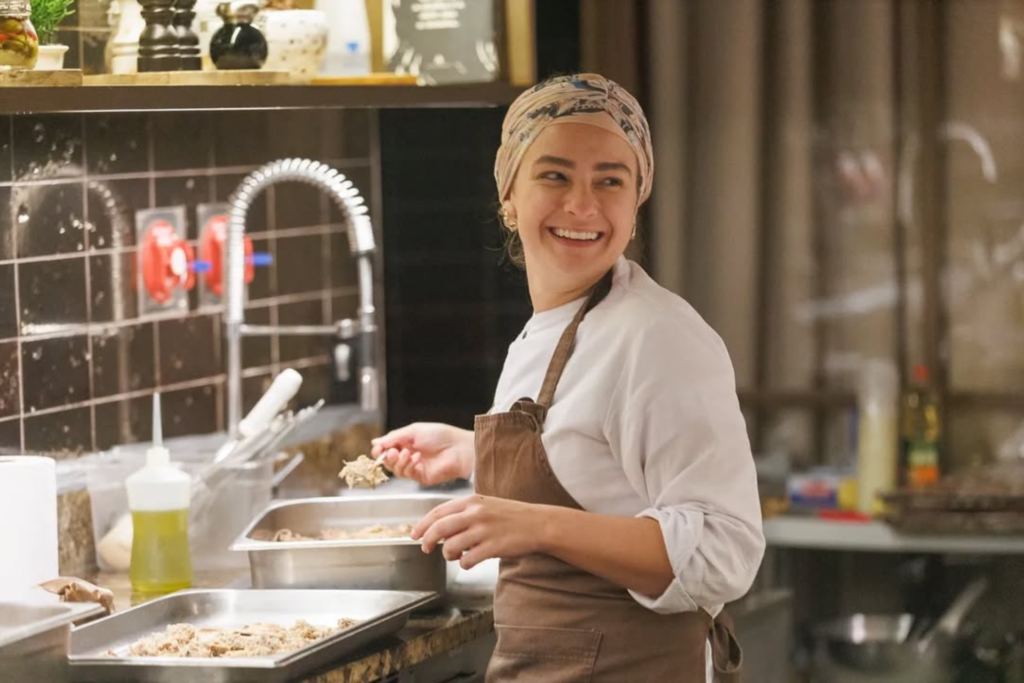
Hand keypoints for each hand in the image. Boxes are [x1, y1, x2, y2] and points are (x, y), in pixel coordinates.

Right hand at [370, 422, 473, 485]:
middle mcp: (409, 456)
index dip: (380, 450)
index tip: (378, 449)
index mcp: (406, 443)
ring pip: (397, 470)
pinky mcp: (421, 477)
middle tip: (393, 452)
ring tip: (408, 453)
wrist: (459, 447)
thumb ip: (394, 437)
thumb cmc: (440, 435)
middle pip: (389, 462)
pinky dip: (409, 466)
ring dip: (399, 461)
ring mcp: (415, 467)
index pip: (387, 449)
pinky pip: (408, 475)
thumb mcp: (414, 431)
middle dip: (388, 457)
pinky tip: (417, 458)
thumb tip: (375, 442)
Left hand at [412, 495, 545, 569]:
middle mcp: (476, 514)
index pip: (438, 512)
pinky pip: (468, 560)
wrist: (538, 523)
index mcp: (471, 501)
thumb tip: (439, 528)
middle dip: (427, 540)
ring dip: (448, 554)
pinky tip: (470, 561)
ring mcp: (484, 530)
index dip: (422, 525)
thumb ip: (463, 513)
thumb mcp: (485, 505)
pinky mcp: (493, 547)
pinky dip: (464, 563)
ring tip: (456, 555)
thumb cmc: (511, 516)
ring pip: (451, 547)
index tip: (414, 534)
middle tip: (425, 548)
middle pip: (439, 528)